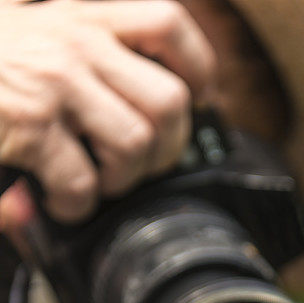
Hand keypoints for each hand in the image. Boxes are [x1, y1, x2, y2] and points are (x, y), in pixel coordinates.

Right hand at [0, 0, 215, 221]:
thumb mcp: (38, 32)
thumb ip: (92, 49)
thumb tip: (170, 95)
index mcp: (83, 15)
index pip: (167, 25)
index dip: (196, 69)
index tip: (197, 100)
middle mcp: (75, 42)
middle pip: (168, 101)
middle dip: (166, 150)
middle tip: (141, 166)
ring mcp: (54, 82)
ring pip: (136, 143)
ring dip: (123, 180)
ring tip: (98, 183)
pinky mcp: (30, 124)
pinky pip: (83, 180)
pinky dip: (78, 205)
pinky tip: (62, 201)